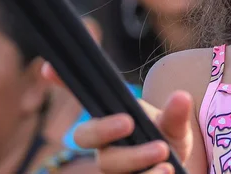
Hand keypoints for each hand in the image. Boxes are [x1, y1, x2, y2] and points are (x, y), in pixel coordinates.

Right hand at [42, 64, 194, 173]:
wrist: (175, 168)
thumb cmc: (166, 140)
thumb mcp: (174, 125)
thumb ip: (175, 114)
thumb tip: (181, 97)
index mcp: (110, 119)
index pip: (83, 98)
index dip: (61, 82)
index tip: (48, 68)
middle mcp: (104, 144)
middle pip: (85, 137)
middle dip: (104, 129)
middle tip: (130, 123)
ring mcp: (111, 167)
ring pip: (108, 166)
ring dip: (135, 159)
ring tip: (164, 155)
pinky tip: (165, 172)